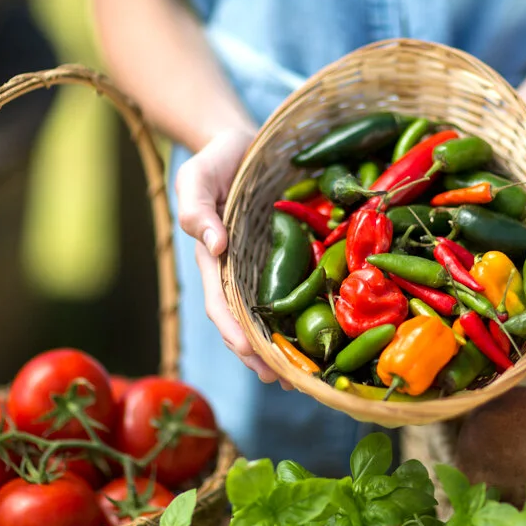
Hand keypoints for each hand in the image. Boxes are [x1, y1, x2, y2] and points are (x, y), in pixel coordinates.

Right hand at [175, 129, 292, 388]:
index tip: (253, 354)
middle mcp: (237, 271)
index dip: (235, 332)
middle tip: (287, 381)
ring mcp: (261, 267)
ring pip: (271, 314)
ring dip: (285, 346)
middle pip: (247, 323)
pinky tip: (329, 331)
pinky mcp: (285, 256)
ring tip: (308, 375)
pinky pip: (294, 289)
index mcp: (214, 261)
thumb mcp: (196, 178)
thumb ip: (197, 210)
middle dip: (262, 355)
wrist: (239, 144)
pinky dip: (305, 313)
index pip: (221, 306)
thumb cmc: (214, 161)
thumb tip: (215, 245)